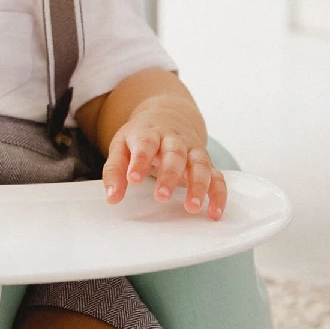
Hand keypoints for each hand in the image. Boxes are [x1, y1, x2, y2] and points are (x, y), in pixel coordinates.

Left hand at [102, 106, 226, 219]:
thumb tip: (112, 197)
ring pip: (200, 164)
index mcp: (149, 133)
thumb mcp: (121, 147)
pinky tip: (214, 212)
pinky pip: (217, 176)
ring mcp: (192, 150)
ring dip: (198, 185)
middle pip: (175, 154)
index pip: (146, 144)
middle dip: (169, 175)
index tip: (134, 179)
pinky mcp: (206, 162)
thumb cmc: (141, 137)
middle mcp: (174, 140)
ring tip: (191, 207)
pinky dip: (218, 194)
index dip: (140, 161)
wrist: (166, 116)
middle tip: (161, 196)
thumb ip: (114, 171)